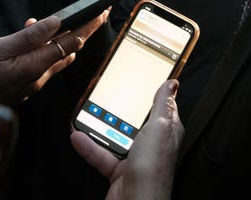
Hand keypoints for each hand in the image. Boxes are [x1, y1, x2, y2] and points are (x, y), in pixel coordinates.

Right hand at [0, 10, 108, 104]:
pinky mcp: (16, 88)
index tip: (102, 14)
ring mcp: (27, 85)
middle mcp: (36, 78)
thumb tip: (55, 23)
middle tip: (81, 14)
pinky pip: (28, 65)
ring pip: (45, 57)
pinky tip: (0, 43)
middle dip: (72, 30)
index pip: (70, 42)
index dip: (88, 27)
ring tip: (31, 23)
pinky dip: (23, 50)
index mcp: (35, 66)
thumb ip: (28, 37)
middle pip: (63, 49)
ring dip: (43, 39)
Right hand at [71, 79, 182, 199]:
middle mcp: (152, 144)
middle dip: (120, 110)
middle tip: (107, 96)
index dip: (153, 93)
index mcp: (166, 131)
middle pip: (135, 120)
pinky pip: (102, 154)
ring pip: (116, 136)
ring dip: (100, 127)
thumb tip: (172, 83)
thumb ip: (163, 105)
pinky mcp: (118, 171)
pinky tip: (79, 136)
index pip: (162, 107)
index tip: (141, 80)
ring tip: (88, 114)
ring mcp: (134, 158)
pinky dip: (89, 146)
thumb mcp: (159, 128)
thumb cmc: (152, 170)